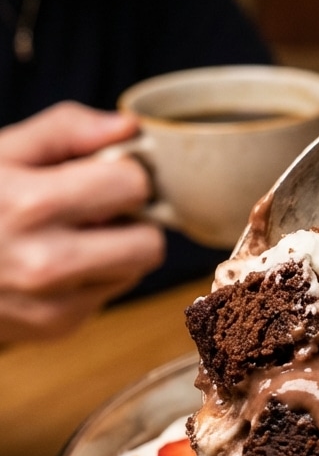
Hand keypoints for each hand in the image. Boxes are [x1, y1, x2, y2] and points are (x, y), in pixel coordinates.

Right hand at [0, 102, 165, 343]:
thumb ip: (65, 131)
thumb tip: (129, 128)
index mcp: (32, 205)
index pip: (133, 185)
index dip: (123, 173)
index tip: (103, 172)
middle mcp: (46, 263)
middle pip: (149, 243)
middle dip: (131, 221)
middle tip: (95, 208)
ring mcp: (52, 304)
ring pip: (134, 271)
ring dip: (115, 251)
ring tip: (68, 235)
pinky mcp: (55, 327)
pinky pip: (107, 294)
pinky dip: (91, 277)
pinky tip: (52, 263)